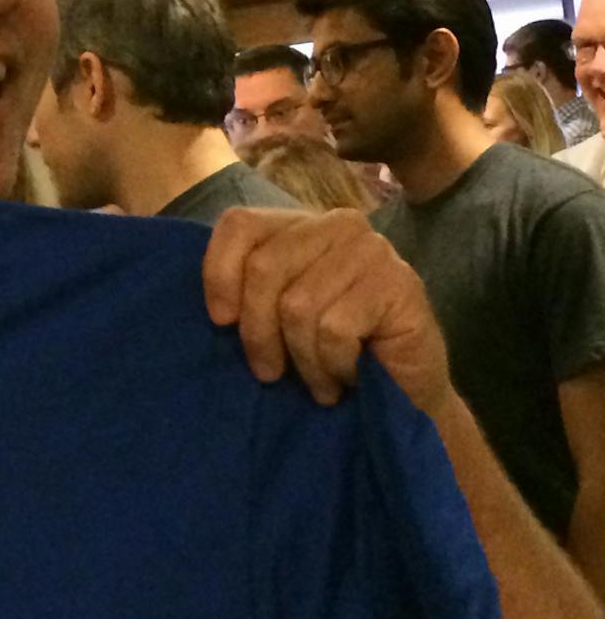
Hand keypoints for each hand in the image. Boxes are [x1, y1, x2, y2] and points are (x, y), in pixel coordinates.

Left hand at [203, 207, 451, 415]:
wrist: (402, 393)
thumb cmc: (327, 356)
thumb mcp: (272, 321)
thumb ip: (245, 296)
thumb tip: (217, 309)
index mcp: (300, 225)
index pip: (240, 224)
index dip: (219, 274)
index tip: (221, 323)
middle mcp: (338, 225)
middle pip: (264, 268)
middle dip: (258, 332)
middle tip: (270, 372)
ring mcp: (372, 250)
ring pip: (298, 305)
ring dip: (301, 358)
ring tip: (317, 378)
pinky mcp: (399, 284)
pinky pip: (335, 329)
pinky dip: (332, 365)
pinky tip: (347, 376)